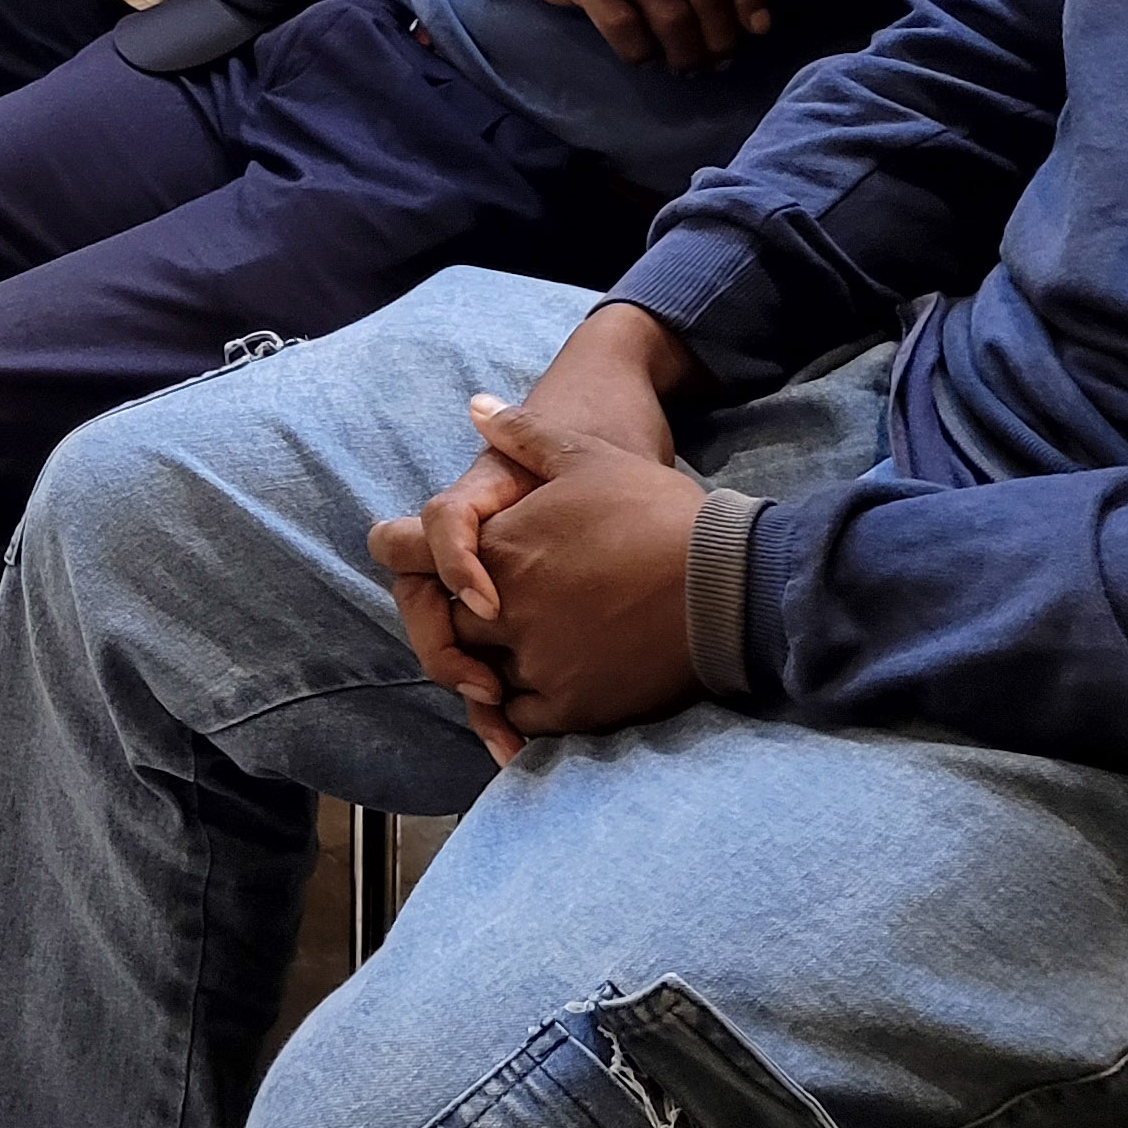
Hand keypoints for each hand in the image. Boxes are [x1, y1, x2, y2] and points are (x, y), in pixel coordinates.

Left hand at [368, 303, 687, 753]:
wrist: (727, 583)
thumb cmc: (657, 513)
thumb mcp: (586, 457)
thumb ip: (524, 436)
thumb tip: (478, 408)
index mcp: (494, 548)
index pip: (399, 553)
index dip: (404, 558)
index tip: (424, 567)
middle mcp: (501, 610)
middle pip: (443, 623)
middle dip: (459, 622)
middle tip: (493, 616)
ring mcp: (535, 663)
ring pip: (481, 675)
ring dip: (494, 666)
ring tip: (535, 648)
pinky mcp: (573, 707)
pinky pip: (523, 719)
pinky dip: (527, 710)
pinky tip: (553, 686)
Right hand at [507, 0, 774, 73]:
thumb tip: (758, 23)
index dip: (747, 0)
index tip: (754, 28)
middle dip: (716, 39)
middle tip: (713, 59)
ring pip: (672, 17)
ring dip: (684, 53)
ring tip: (682, 65)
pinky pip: (622, 24)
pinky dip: (638, 49)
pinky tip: (639, 55)